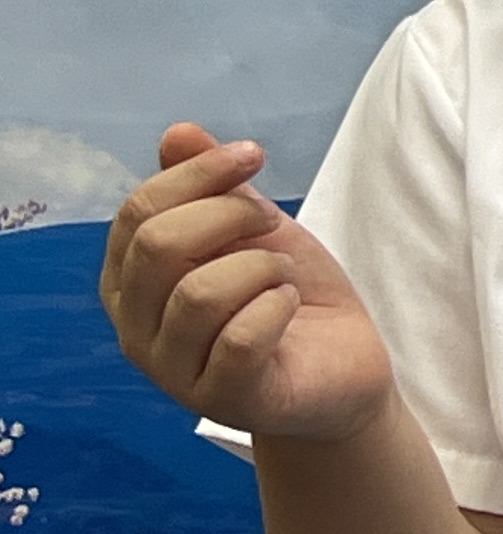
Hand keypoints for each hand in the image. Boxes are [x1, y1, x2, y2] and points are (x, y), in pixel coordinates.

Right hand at [99, 126, 394, 443]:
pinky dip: (276, 309)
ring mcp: (172, 371)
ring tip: (281, 278)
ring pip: (199, 293)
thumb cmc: (286, 295)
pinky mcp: (223, 400)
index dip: (198, 173)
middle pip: (158, 246)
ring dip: (261, 268)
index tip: (253, 155)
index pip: (139, 212)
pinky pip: (240, 341)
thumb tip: (178, 132)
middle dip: (230, 216)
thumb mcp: (253, 229)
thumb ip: (212, 187)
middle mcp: (135, 327)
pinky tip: (288, 307)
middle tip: (273, 225)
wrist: (342, 368)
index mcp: (130, 280)